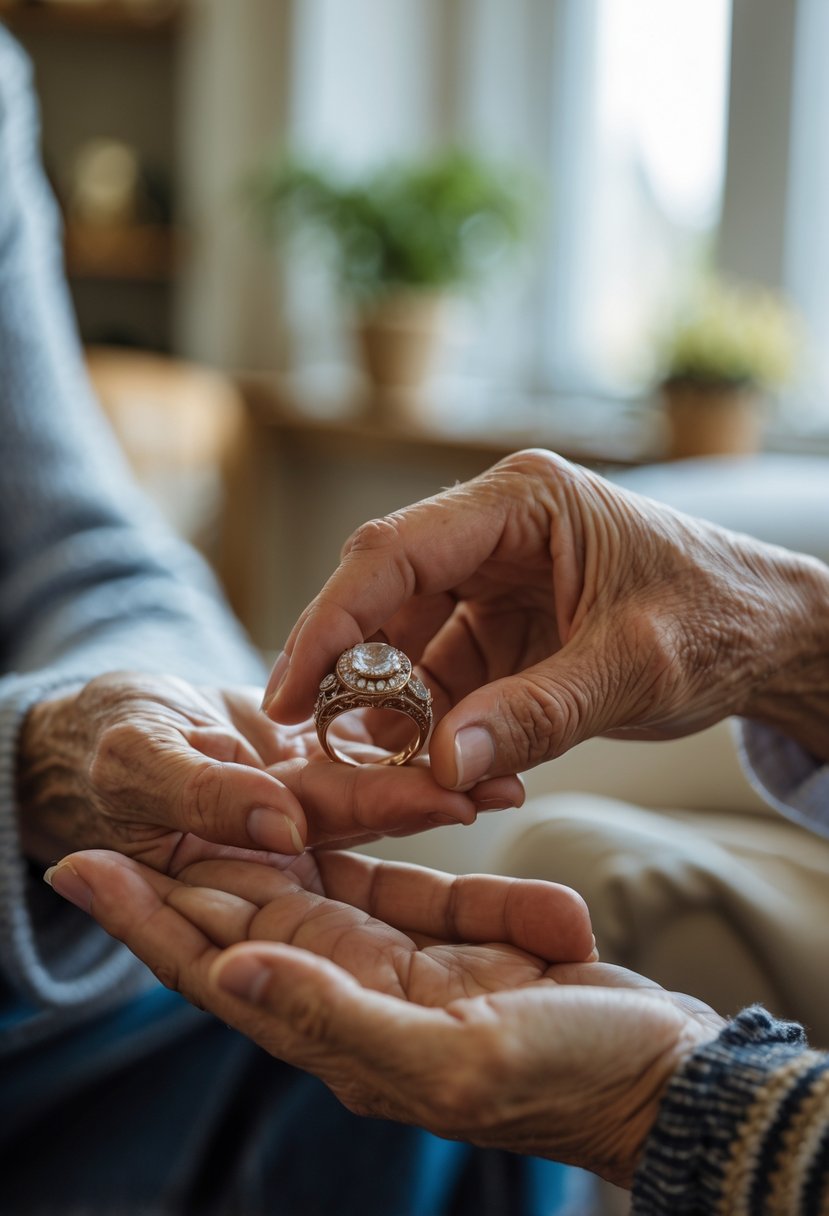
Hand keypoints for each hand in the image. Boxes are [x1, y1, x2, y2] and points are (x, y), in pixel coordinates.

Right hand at [18, 672, 522, 867]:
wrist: (96, 737)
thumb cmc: (93, 750)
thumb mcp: (132, 766)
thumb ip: (200, 797)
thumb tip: (283, 827)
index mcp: (248, 867)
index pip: (327, 837)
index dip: (384, 808)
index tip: (450, 794)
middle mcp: (287, 842)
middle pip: (370, 814)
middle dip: (434, 794)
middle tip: (503, 774)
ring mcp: (301, 801)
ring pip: (376, 777)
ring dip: (436, 761)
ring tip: (509, 744)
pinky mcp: (309, 766)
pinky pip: (359, 742)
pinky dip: (404, 724)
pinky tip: (462, 707)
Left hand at [46, 848, 719, 1188]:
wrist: (659, 1072)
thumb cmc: (565, 1079)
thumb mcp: (449, 1060)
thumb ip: (336, 1015)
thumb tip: (230, 973)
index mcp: (337, 1025)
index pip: (217, 966)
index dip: (148, 919)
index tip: (82, 864)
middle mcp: (353, 992)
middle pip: (244, 918)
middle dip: (179, 864)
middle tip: (119, 803)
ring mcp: (398, 962)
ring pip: (307, 887)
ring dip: (253, 840)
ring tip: (202, 784)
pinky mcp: (448, 936)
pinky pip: (394, 875)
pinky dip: (364, 836)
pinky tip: (326, 796)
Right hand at [263, 448, 828, 786]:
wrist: (776, 636)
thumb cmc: (722, 621)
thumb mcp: (636, 668)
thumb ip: (539, 714)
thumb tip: (439, 766)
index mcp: (522, 502)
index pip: (393, 553)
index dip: (331, 624)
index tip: (290, 696)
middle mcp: (495, 530)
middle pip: (386, 597)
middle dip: (353, 675)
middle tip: (319, 748)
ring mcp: (496, 579)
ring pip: (408, 645)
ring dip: (395, 712)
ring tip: (392, 774)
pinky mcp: (505, 627)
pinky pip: (445, 676)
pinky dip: (436, 726)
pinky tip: (443, 769)